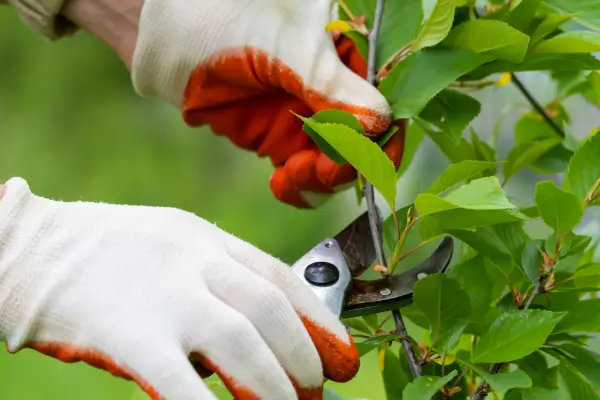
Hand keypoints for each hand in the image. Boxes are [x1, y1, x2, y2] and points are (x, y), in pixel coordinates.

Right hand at [0, 177, 358, 399]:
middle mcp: (195, 262)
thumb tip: (256, 333)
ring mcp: (165, 297)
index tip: (341, 353)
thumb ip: (216, 279)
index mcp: (207, 240)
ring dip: (275, 387)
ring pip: (242, 346)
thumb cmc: (105, 252)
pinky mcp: (130, 335)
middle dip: (304, 357)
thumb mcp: (173, 245)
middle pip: (271, 312)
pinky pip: (183, 386)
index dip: (320, 319)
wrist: (32, 248)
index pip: (281, 278)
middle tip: (318, 391)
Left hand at [131, 0, 405, 207]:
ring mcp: (306, 114)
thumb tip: (379, 122)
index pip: (383, 96)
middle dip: (350, 162)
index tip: (373, 159)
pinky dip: (301, 188)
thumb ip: (330, 85)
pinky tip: (284, 184)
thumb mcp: (285, 47)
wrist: (163, 38)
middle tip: (326, 169)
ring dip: (324, 178)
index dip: (384, 132)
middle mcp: (333, 85)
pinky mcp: (280, 139)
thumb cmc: (222, 18)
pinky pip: (304, 173)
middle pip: (364, 138)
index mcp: (346, 48)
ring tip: (297, 175)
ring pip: (336, 162)